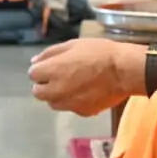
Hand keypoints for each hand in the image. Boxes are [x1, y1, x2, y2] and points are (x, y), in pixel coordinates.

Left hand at [27, 40, 141, 116]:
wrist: (124, 71)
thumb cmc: (99, 53)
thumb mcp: (73, 45)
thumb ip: (50, 53)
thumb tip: (34, 61)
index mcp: (52, 71)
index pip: (32, 74)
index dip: (42, 69)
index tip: (53, 65)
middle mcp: (56, 90)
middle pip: (38, 92)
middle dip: (45, 85)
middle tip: (61, 76)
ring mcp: (68, 104)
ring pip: (53, 103)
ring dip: (58, 95)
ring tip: (75, 84)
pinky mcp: (82, 112)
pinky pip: (71, 108)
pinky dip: (74, 101)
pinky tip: (87, 91)